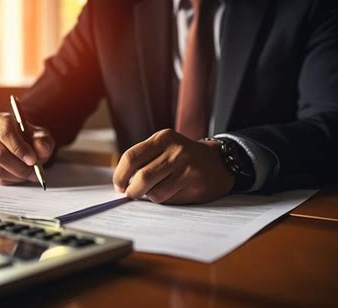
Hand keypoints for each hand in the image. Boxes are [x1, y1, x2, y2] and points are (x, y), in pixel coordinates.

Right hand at [0, 112, 54, 184]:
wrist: (26, 145)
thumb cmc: (32, 138)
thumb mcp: (43, 137)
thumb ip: (44, 142)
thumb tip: (41, 149)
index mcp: (2, 121)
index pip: (6, 134)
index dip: (19, 149)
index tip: (33, 160)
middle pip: (0, 154)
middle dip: (20, 167)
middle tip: (35, 172)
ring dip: (18, 175)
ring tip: (32, 174)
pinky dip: (13, 180)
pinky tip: (22, 175)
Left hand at [113, 129, 234, 203]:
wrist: (219, 162)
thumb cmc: (184, 158)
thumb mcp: (166, 147)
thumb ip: (145, 159)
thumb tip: (121, 182)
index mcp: (163, 138)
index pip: (131, 157)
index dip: (120, 175)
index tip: (118, 185)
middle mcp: (175, 150)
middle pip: (142, 176)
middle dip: (132, 190)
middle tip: (131, 194)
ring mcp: (186, 166)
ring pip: (154, 191)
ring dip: (150, 196)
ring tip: (158, 190)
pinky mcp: (193, 182)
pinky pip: (168, 198)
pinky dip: (164, 199)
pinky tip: (173, 191)